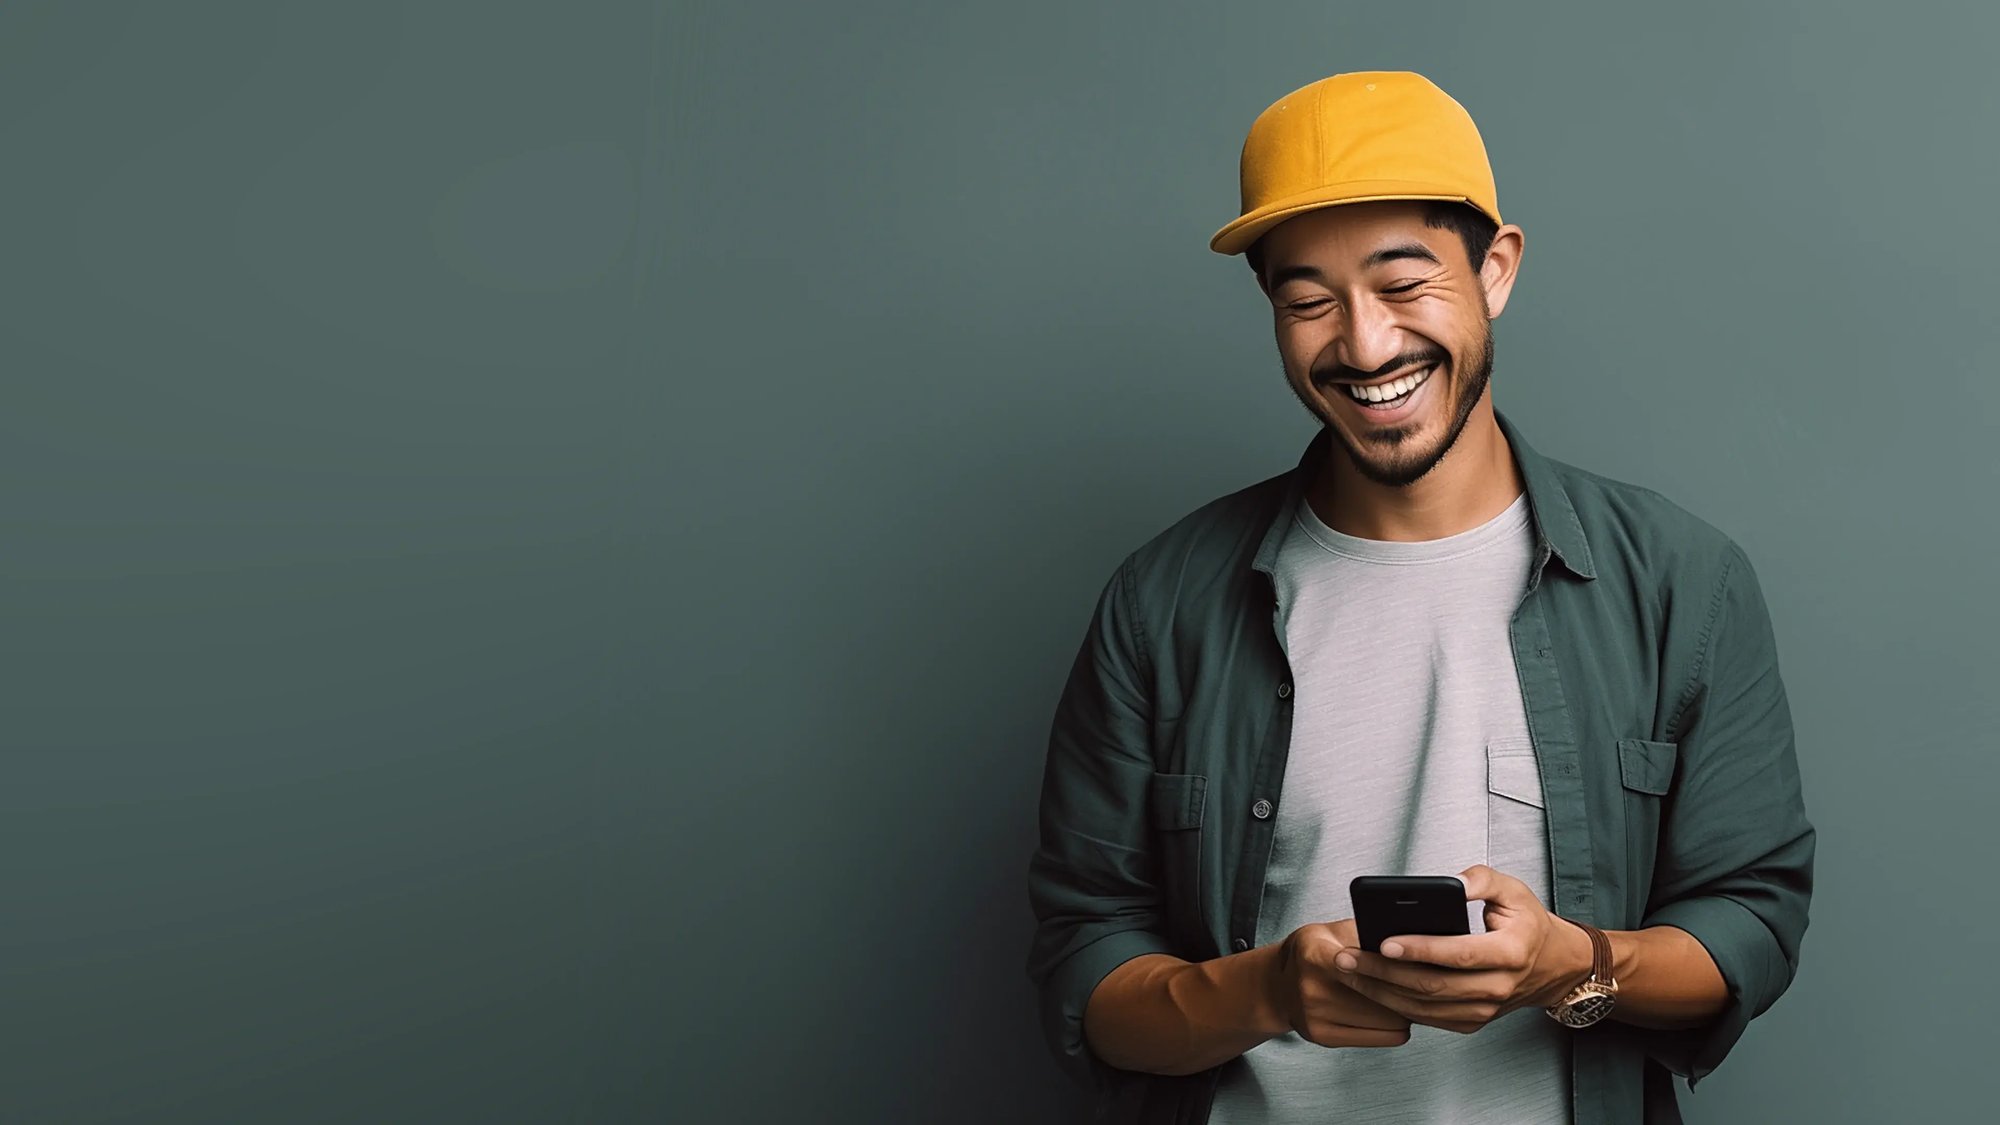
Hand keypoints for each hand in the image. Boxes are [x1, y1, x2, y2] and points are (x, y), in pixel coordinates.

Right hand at [1270, 919, 1413, 1048]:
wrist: (1278, 986)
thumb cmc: (1311, 954)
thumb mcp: (1332, 931)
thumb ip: (1366, 933)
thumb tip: (1407, 941)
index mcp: (1315, 954)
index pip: (1367, 964)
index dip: (1395, 964)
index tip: (1413, 964)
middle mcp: (1312, 988)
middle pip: (1383, 995)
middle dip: (1406, 988)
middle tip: (1416, 980)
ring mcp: (1315, 1016)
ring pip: (1388, 1020)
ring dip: (1403, 1009)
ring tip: (1403, 996)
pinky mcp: (1323, 1037)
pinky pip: (1383, 1038)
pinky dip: (1394, 1027)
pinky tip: (1391, 1014)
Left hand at [1330, 864, 1592, 1034]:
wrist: (1552, 966)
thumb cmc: (1528, 925)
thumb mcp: (1515, 890)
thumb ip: (1484, 879)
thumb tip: (1456, 882)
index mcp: (1510, 952)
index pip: (1459, 953)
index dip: (1421, 950)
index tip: (1384, 941)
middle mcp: (1497, 987)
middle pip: (1433, 986)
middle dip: (1383, 973)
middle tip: (1347, 957)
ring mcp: (1484, 1009)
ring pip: (1424, 1007)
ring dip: (1380, 991)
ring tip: (1348, 971)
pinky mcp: (1471, 1021)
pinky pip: (1427, 1017)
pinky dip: (1395, 1004)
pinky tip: (1369, 987)